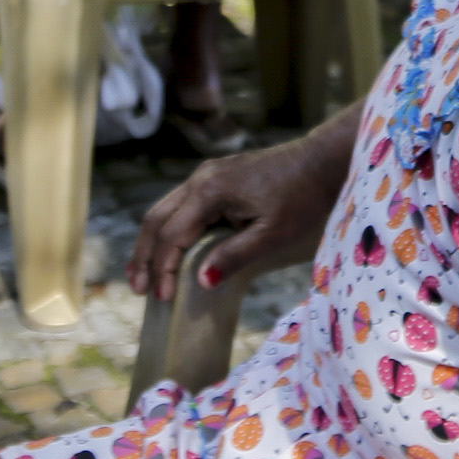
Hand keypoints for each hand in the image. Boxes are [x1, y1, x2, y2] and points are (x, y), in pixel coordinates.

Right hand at [128, 128, 339, 299]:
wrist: (321, 160)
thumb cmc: (302, 196)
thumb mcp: (272, 232)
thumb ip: (235, 255)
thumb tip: (201, 281)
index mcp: (209, 191)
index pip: (172, 235)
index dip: (163, 268)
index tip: (162, 298)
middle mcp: (199, 179)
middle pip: (156, 219)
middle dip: (144, 256)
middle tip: (138, 290)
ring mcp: (206, 176)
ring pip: (165, 211)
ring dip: (152, 243)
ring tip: (143, 275)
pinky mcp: (215, 178)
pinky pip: (181, 206)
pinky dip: (169, 230)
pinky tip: (170, 250)